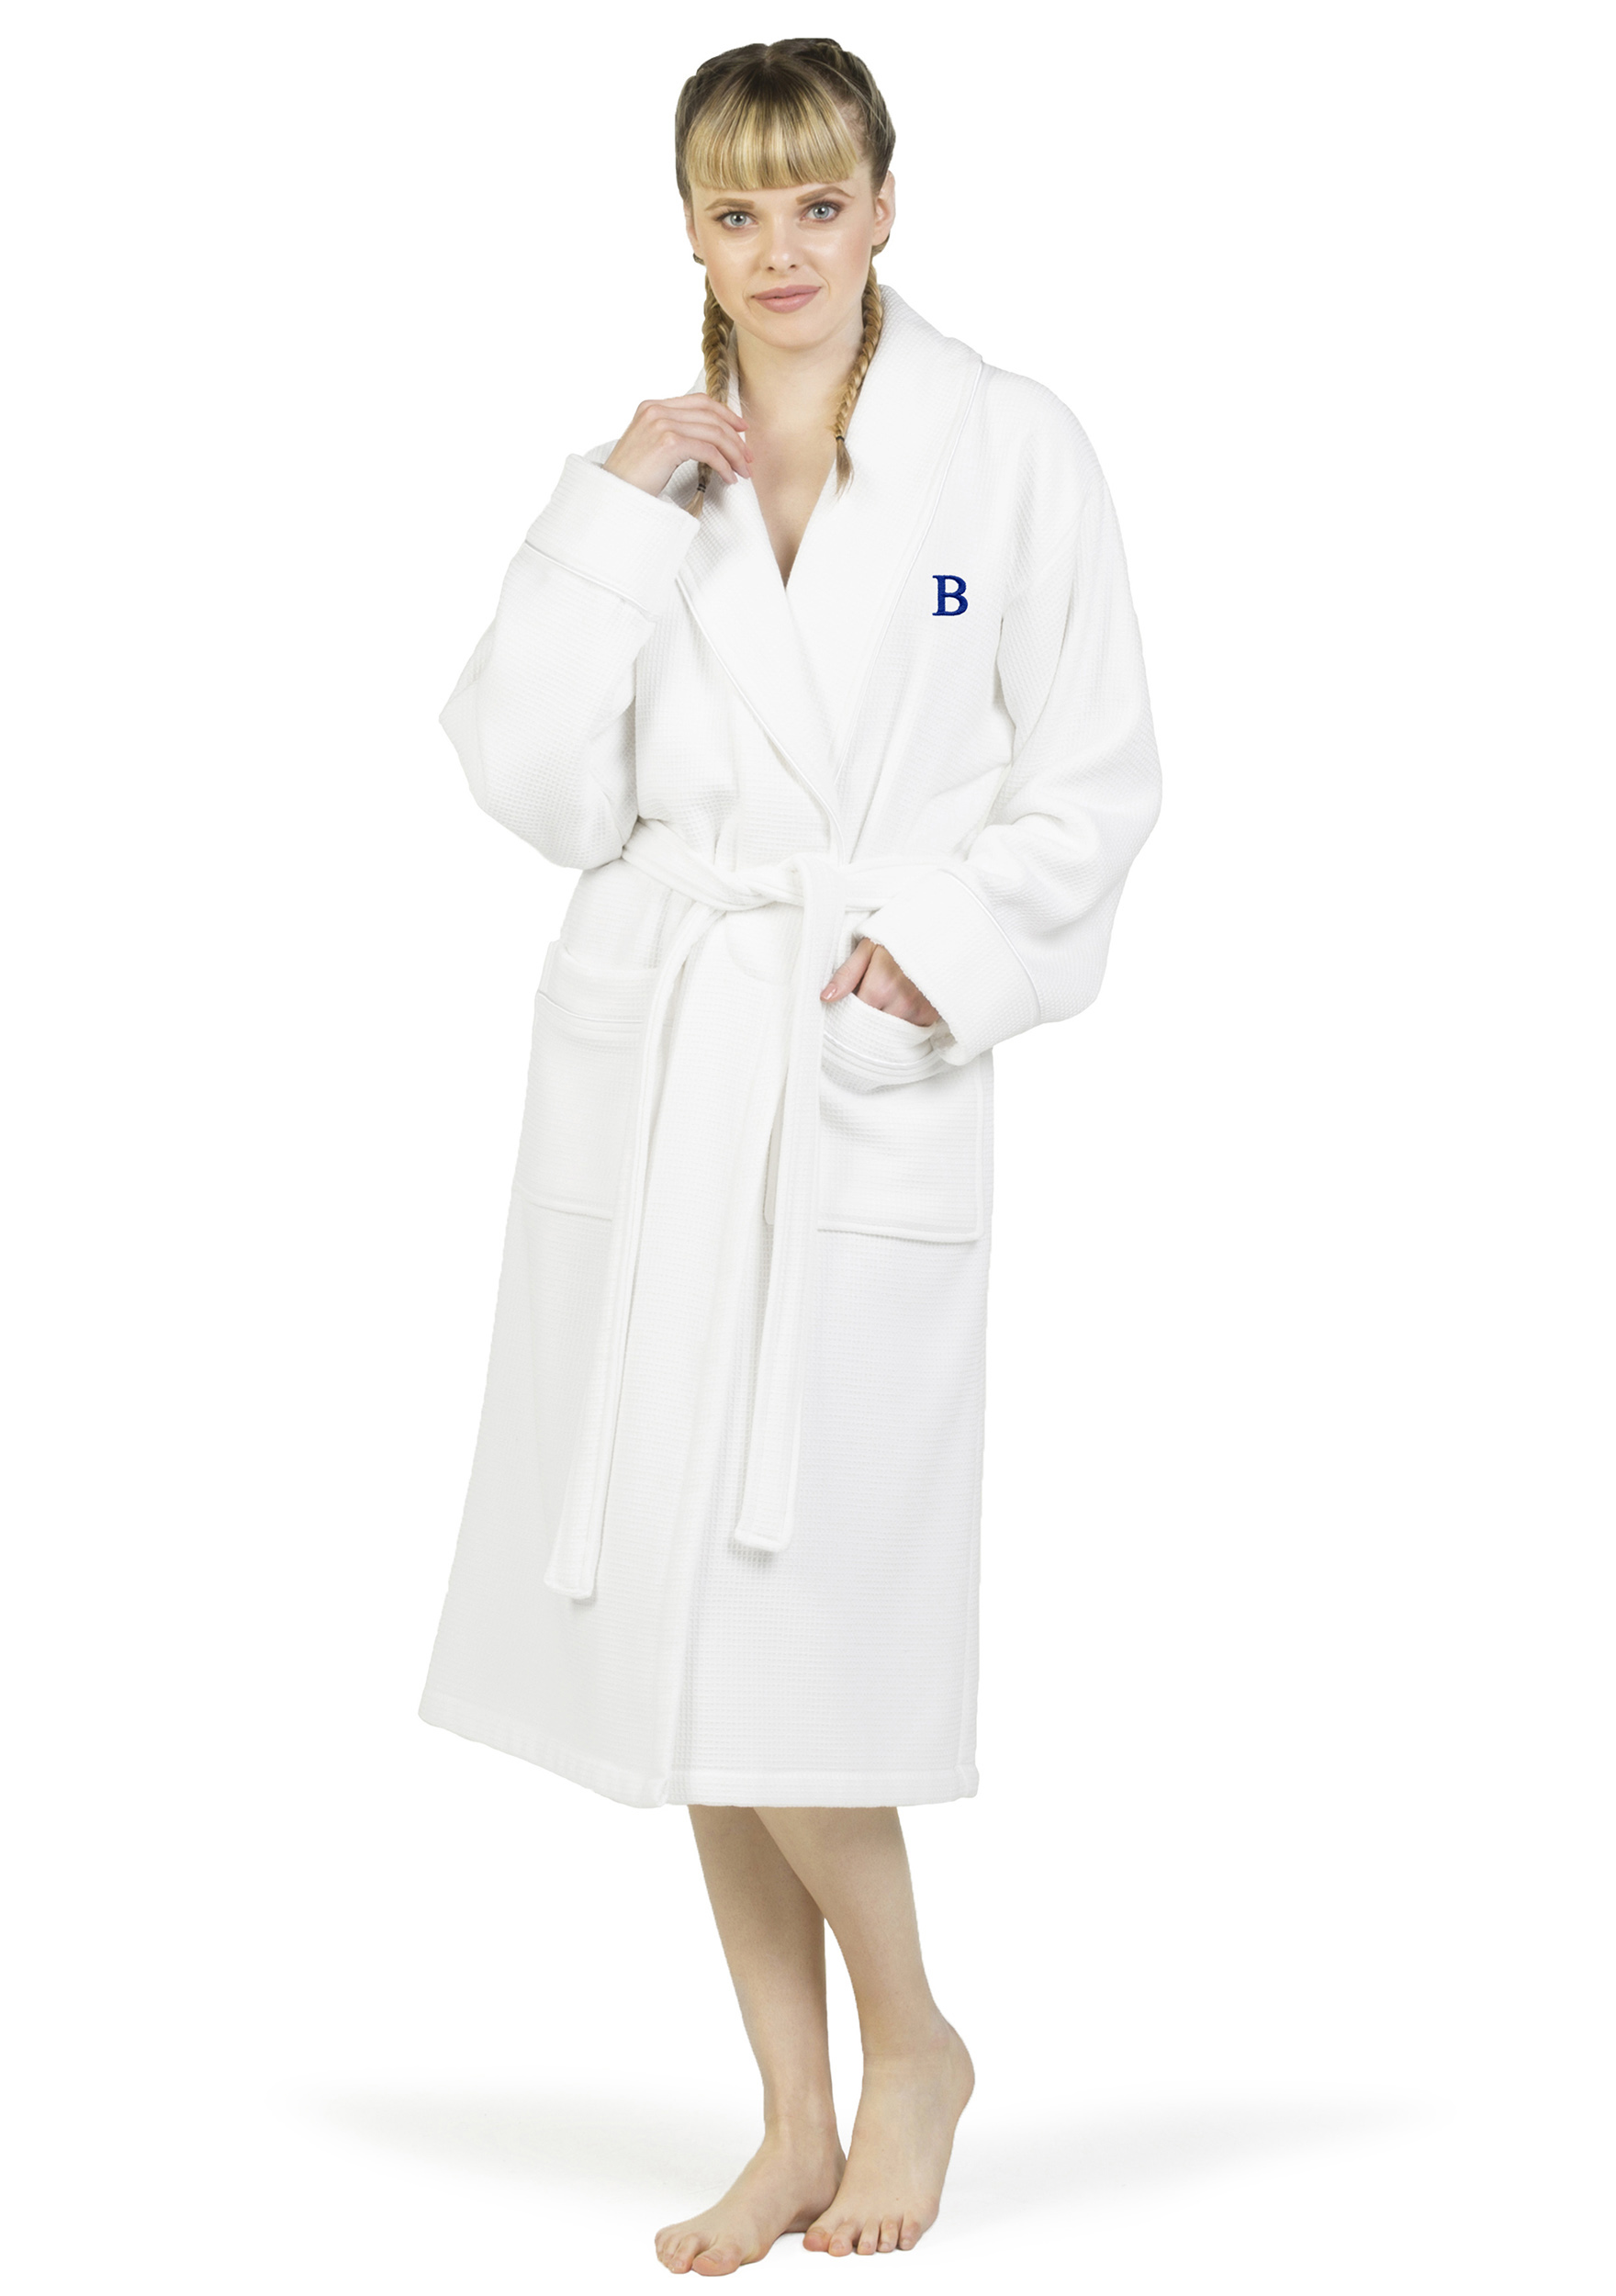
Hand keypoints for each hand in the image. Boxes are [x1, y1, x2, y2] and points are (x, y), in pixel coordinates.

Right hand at [603, 394, 752, 494]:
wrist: (613, 496)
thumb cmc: (631, 479)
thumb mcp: (650, 446)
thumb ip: (671, 433)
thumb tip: (706, 439)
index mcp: (652, 406)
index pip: (699, 401)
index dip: (725, 413)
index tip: (741, 429)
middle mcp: (657, 410)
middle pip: (711, 416)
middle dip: (735, 437)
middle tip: (748, 457)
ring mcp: (662, 424)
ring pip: (713, 433)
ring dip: (734, 454)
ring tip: (743, 471)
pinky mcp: (668, 443)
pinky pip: (709, 451)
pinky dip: (724, 465)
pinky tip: (729, 478)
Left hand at [820, 938, 939, 1026]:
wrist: (940, 934)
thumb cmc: (901, 938)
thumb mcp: (869, 948)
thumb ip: (847, 974)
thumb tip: (826, 997)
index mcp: (881, 986)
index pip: (855, 1016)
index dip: (849, 1013)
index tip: (846, 1009)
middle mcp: (901, 1002)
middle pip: (872, 1027)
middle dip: (864, 1022)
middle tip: (864, 1008)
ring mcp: (919, 1010)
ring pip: (890, 1032)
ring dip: (883, 1023)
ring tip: (883, 1004)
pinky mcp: (932, 1015)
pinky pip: (909, 1030)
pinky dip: (901, 1022)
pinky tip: (900, 1007)